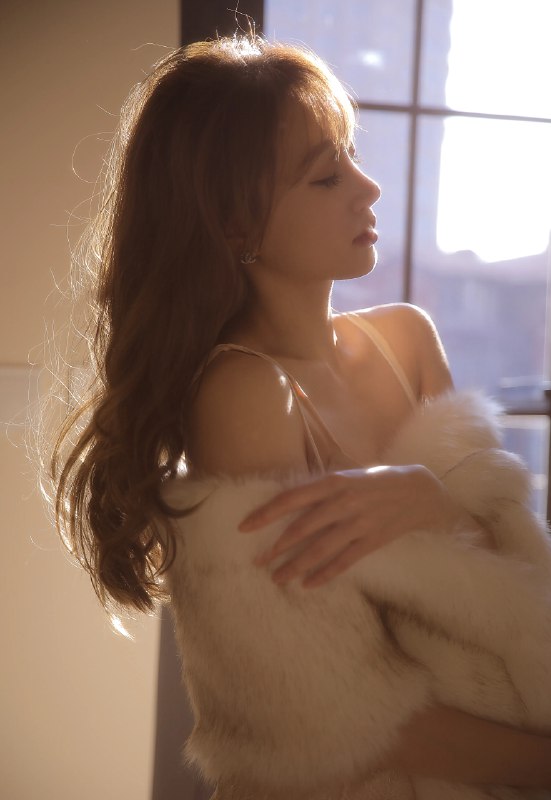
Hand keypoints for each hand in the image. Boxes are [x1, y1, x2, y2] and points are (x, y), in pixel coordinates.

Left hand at [239, 465, 471, 587]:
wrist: (419, 491)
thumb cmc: (376, 481)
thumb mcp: (347, 475)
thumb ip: (320, 489)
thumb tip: (286, 501)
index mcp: (334, 482)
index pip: (291, 498)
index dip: (266, 513)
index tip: (244, 527)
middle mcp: (344, 502)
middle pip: (302, 528)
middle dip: (276, 547)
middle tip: (257, 562)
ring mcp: (359, 523)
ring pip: (320, 549)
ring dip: (296, 566)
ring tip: (277, 578)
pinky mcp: (372, 541)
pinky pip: (344, 561)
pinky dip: (325, 574)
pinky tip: (308, 584)